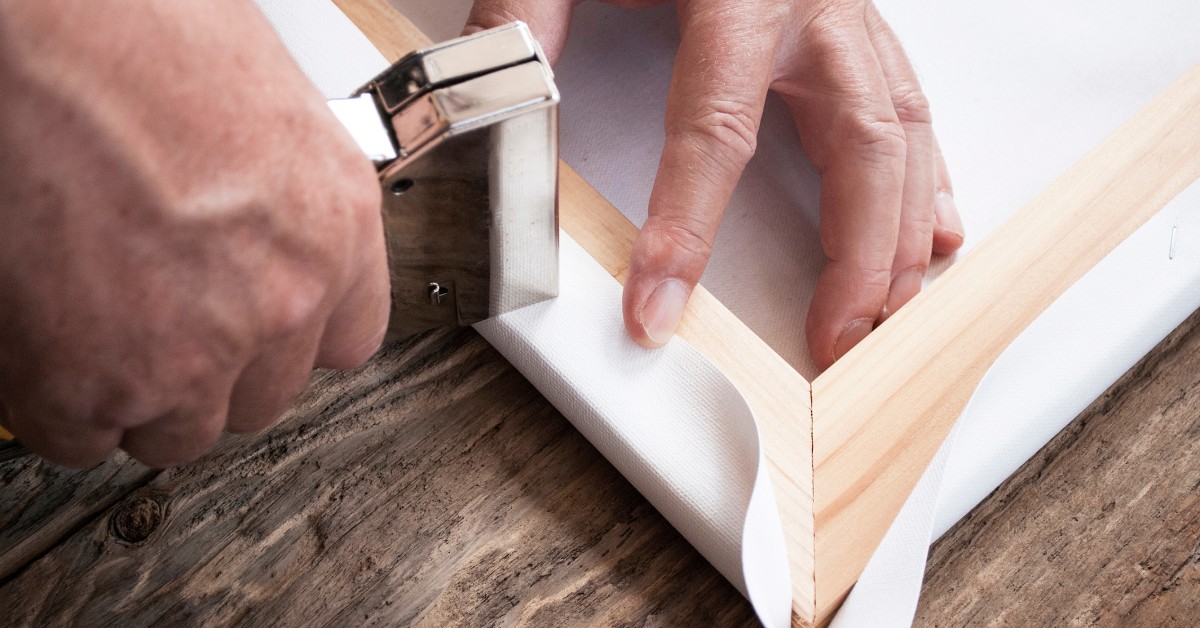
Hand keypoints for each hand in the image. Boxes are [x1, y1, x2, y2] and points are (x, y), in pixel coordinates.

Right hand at [0, 0, 389, 466]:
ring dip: (138, 396)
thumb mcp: (264, 113)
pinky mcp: (98, 382)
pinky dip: (61, 406)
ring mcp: (196, 350)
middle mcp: (285, 299)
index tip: (259, 335)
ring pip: (178, 428)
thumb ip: (273, 203)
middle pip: (261, 395)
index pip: (347, 340)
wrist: (44, 25)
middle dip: (211, 370)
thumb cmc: (137, 32)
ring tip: (96, 331)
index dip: (291, 341)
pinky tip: (46, 347)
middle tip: (158, 322)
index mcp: (335, 225)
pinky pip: (83, 436)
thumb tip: (249, 234)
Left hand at [464, 0, 964, 368]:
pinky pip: (911, 108)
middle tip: (833, 341)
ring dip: (900, 234)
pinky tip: (931, 232)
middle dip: (856, 256)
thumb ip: (528, 12)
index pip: (717, 128)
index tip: (657, 304)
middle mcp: (814, 7)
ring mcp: (848, 19)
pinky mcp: (858, 31)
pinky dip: (925, 179)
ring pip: (902, 134)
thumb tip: (500, 96)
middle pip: (861, 144)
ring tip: (884, 314)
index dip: (687, 227)